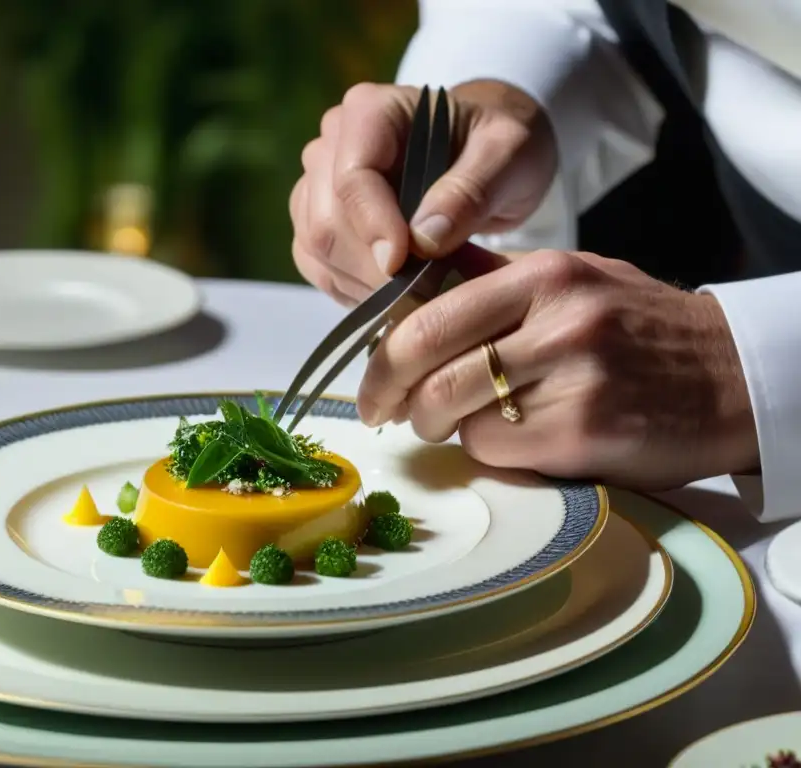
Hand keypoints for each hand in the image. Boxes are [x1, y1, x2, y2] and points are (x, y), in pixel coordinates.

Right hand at [289, 80, 556, 305]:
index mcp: (371, 112)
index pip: (352, 177)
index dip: (373, 227)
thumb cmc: (501, 145)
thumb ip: (469, 191)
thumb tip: (423, 240)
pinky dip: (353, 289)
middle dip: (373, 266)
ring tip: (418, 291)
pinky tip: (395, 294)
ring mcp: (318, 184)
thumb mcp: (508, 155)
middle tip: (426, 289)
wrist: (490, 158)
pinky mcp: (318, 221)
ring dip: (364, 283)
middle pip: (327, 221)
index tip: (404, 265)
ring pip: (317, 249)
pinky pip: (317, 265)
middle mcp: (332, 144)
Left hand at [357, 248, 759, 489]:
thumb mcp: (575, 278)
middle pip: (426, 357)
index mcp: (545, 274)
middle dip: (387, 390)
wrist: (733, 376)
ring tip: (448, 423)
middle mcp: (557, 319)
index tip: (372, 375)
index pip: (428, 311)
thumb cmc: (640, 327)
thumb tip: (413, 278)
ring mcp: (572, 378)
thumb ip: (495, 279)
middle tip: (381, 410)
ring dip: (435, 422)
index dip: (383, 351)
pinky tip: (506, 439)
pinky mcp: (583, 434)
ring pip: (453, 406)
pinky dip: (483, 447)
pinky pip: (493, 446)